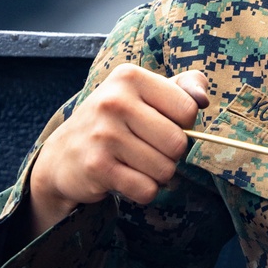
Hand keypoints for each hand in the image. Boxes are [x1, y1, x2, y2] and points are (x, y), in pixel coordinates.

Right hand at [27, 65, 209, 238]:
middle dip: (170, 154)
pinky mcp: (98, 166)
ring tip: (134, 163)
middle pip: (178, 143)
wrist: (63, 155)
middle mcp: (114, 101)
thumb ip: (184, 86)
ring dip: (157, 174)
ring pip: (165, 169)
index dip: (183, 124)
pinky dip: (143, 190)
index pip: (188, 109)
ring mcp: (103, 134)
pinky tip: (124, 178)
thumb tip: (203, 98)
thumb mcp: (145, 93)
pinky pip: (147, 189)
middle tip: (147, 148)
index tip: (159, 123)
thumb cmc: (116, 121)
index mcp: (130, 77)